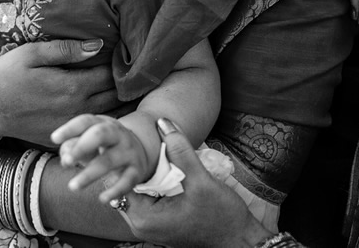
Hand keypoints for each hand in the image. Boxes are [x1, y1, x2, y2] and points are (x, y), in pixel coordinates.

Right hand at [0, 39, 117, 146]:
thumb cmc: (6, 75)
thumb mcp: (31, 54)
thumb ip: (66, 50)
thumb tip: (99, 45)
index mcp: (71, 87)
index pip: (109, 75)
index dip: (118, 63)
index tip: (121, 53)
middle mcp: (77, 109)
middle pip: (115, 96)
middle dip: (123, 82)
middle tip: (126, 69)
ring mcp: (72, 126)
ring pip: (109, 114)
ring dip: (118, 101)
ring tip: (122, 86)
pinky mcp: (65, 136)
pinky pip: (93, 127)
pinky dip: (105, 117)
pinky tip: (105, 106)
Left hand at [53, 114, 152, 202]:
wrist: (141, 150)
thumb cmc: (104, 145)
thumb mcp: (89, 141)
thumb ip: (72, 146)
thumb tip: (65, 157)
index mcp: (102, 123)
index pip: (85, 122)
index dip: (69, 129)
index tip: (54, 138)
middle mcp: (117, 135)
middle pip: (99, 135)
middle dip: (81, 147)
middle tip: (66, 162)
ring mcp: (128, 152)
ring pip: (109, 161)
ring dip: (89, 174)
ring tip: (72, 186)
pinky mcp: (136, 171)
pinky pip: (126, 181)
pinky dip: (115, 190)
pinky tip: (102, 199)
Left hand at [115, 118, 273, 247]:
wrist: (240, 241)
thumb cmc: (222, 217)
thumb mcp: (201, 181)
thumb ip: (180, 151)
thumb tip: (163, 122)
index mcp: (143, 218)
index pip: (118, 180)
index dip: (124, 158)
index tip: (130, 138)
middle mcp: (140, 224)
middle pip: (123, 185)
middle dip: (132, 163)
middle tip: (140, 140)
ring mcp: (148, 225)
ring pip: (135, 189)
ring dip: (142, 171)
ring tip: (151, 150)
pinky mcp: (158, 222)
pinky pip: (145, 196)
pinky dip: (150, 181)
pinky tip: (161, 166)